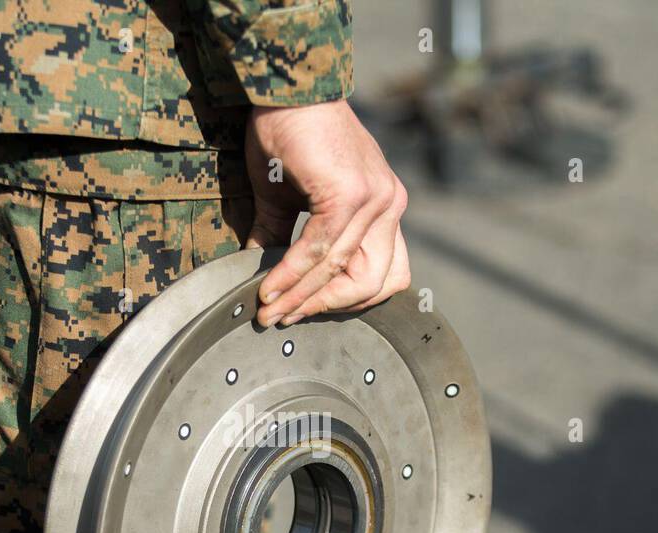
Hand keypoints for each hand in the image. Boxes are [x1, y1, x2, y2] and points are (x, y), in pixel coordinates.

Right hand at [244, 100, 410, 326]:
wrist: (287, 89)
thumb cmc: (289, 135)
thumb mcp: (290, 198)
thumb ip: (285, 241)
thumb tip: (267, 282)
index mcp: (386, 207)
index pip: (383, 275)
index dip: (345, 302)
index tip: (305, 311)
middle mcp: (390, 205)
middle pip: (373, 284)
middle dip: (326, 308)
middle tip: (287, 317)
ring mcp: (376, 200)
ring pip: (343, 272)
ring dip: (302, 298)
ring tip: (270, 310)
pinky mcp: (350, 195)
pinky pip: (319, 250)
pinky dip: (291, 274)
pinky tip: (268, 287)